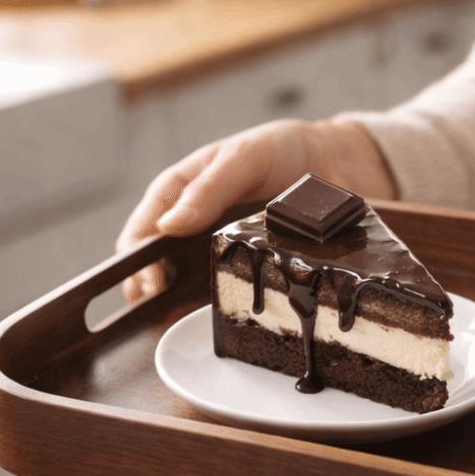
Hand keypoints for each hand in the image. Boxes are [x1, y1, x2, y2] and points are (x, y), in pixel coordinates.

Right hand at [115, 118, 395, 300]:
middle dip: (152, 289)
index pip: (146, 226)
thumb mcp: (244, 158)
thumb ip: (209, 188)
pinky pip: (236, 289)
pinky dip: (228, 305)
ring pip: (193, 283)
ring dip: (182, 306)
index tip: (146, 283)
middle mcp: (200, 224)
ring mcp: (227, 248)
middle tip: (154, 312)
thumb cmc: (282, 149)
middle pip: (162, 262)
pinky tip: (226, 321)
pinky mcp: (257, 266)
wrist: (336, 160)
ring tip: (177, 326)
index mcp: (184, 191)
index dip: (137, 257)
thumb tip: (168, 225)